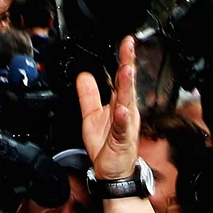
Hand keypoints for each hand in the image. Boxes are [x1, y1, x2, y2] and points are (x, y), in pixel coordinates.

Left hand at [77, 36, 139, 181]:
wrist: (111, 172)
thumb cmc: (106, 145)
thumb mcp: (91, 115)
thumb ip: (88, 95)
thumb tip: (83, 76)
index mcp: (119, 103)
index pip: (121, 77)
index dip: (124, 58)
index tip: (126, 41)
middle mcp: (125, 111)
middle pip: (127, 84)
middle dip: (128, 64)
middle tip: (129, 46)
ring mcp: (125, 125)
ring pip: (126, 102)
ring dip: (127, 86)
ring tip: (126, 69)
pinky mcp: (121, 140)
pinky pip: (122, 128)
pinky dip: (122, 118)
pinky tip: (121, 108)